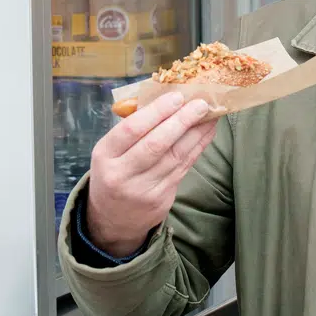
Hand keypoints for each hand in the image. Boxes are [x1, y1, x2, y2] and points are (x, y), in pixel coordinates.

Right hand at [86, 92, 217, 257]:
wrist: (111, 219)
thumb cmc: (114, 171)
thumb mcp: (110, 151)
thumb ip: (133, 127)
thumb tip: (166, 97)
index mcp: (105, 155)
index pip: (131, 130)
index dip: (156, 112)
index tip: (176, 96)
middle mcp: (121, 174)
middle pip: (156, 145)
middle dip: (181, 121)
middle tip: (200, 103)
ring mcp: (142, 190)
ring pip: (175, 157)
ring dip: (196, 133)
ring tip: (210, 114)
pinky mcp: (161, 200)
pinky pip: (183, 168)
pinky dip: (197, 148)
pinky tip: (206, 132)